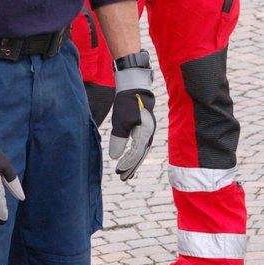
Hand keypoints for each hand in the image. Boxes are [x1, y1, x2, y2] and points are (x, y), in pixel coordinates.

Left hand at [109, 64, 155, 179]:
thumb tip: (114, 157)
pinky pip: (140, 145)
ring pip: (141, 151)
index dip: (127, 164)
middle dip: (131, 167)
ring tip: (126, 172)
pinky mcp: (143, 127)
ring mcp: (147, 130)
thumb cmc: (128, 102)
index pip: (136, 154)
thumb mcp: (121, 121)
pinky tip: (128, 157)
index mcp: (145, 133)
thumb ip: (119, 139)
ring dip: (133, 162)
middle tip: (123, 178)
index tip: (118, 171)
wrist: (134, 86)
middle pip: (140, 155)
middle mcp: (148, 133)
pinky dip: (134, 153)